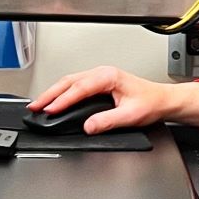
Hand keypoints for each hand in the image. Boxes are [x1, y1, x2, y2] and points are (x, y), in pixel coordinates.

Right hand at [27, 65, 198, 134]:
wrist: (163, 100)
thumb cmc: (151, 103)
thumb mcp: (130, 115)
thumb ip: (108, 121)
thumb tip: (88, 126)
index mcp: (110, 77)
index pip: (79, 88)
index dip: (63, 100)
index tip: (50, 110)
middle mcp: (103, 73)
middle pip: (70, 81)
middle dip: (50, 94)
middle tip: (34, 107)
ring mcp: (100, 76)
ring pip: (70, 81)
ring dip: (53, 92)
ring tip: (39, 104)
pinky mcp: (99, 82)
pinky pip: (75, 84)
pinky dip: (62, 92)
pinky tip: (54, 100)